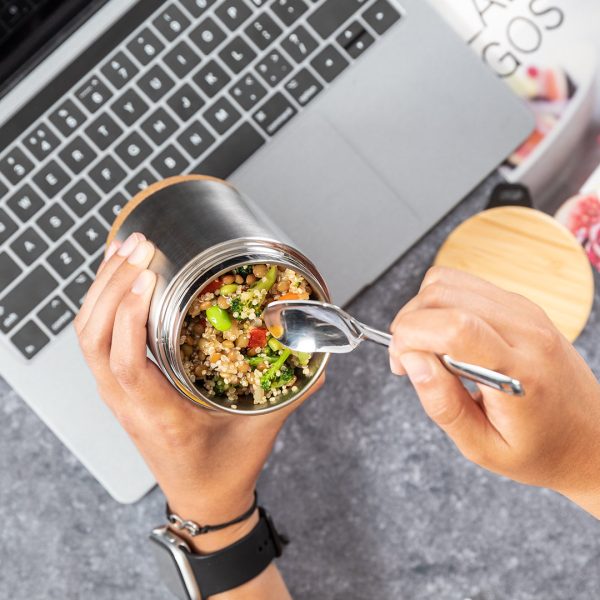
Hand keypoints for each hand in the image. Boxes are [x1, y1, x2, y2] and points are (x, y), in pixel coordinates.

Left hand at [75, 232, 323, 554]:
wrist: (201, 498)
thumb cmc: (224, 469)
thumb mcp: (260, 429)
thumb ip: (290, 391)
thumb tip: (320, 357)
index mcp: (161, 417)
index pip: (128, 365)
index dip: (130, 317)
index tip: (149, 278)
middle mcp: (127, 404)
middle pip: (95, 339)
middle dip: (112, 285)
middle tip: (142, 247)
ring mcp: (116, 394)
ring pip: (87, 336)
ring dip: (102, 288)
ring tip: (128, 249)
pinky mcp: (117, 385)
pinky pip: (95, 340)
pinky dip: (100, 302)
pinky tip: (115, 273)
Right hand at [388, 267, 599, 517]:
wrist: (590, 437)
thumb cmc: (540, 449)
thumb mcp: (483, 448)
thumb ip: (442, 405)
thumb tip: (411, 360)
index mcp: (520, 372)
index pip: (455, 326)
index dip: (411, 335)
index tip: (400, 363)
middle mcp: (526, 330)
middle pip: (443, 294)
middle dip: (408, 323)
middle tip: (408, 361)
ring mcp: (525, 311)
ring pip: (448, 281)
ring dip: (422, 311)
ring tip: (426, 348)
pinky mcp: (521, 305)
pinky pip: (464, 285)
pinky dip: (441, 305)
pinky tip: (446, 337)